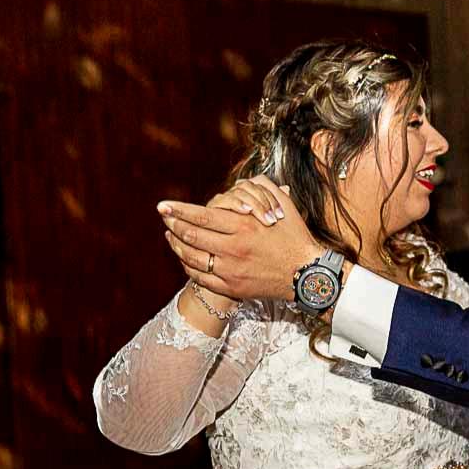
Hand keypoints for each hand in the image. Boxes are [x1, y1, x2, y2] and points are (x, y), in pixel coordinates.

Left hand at [160, 175, 323, 301]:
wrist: (306, 274)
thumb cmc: (295, 237)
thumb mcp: (284, 205)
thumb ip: (263, 188)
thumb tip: (244, 181)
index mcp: (243, 225)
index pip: (200, 216)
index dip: (178, 210)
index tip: (162, 206)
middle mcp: (233, 248)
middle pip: (191, 235)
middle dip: (172, 224)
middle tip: (164, 218)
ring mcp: (230, 270)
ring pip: (191, 257)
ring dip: (176, 245)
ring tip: (170, 236)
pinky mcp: (231, 287)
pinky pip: (200, 276)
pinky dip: (188, 266)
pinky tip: (184, 257)